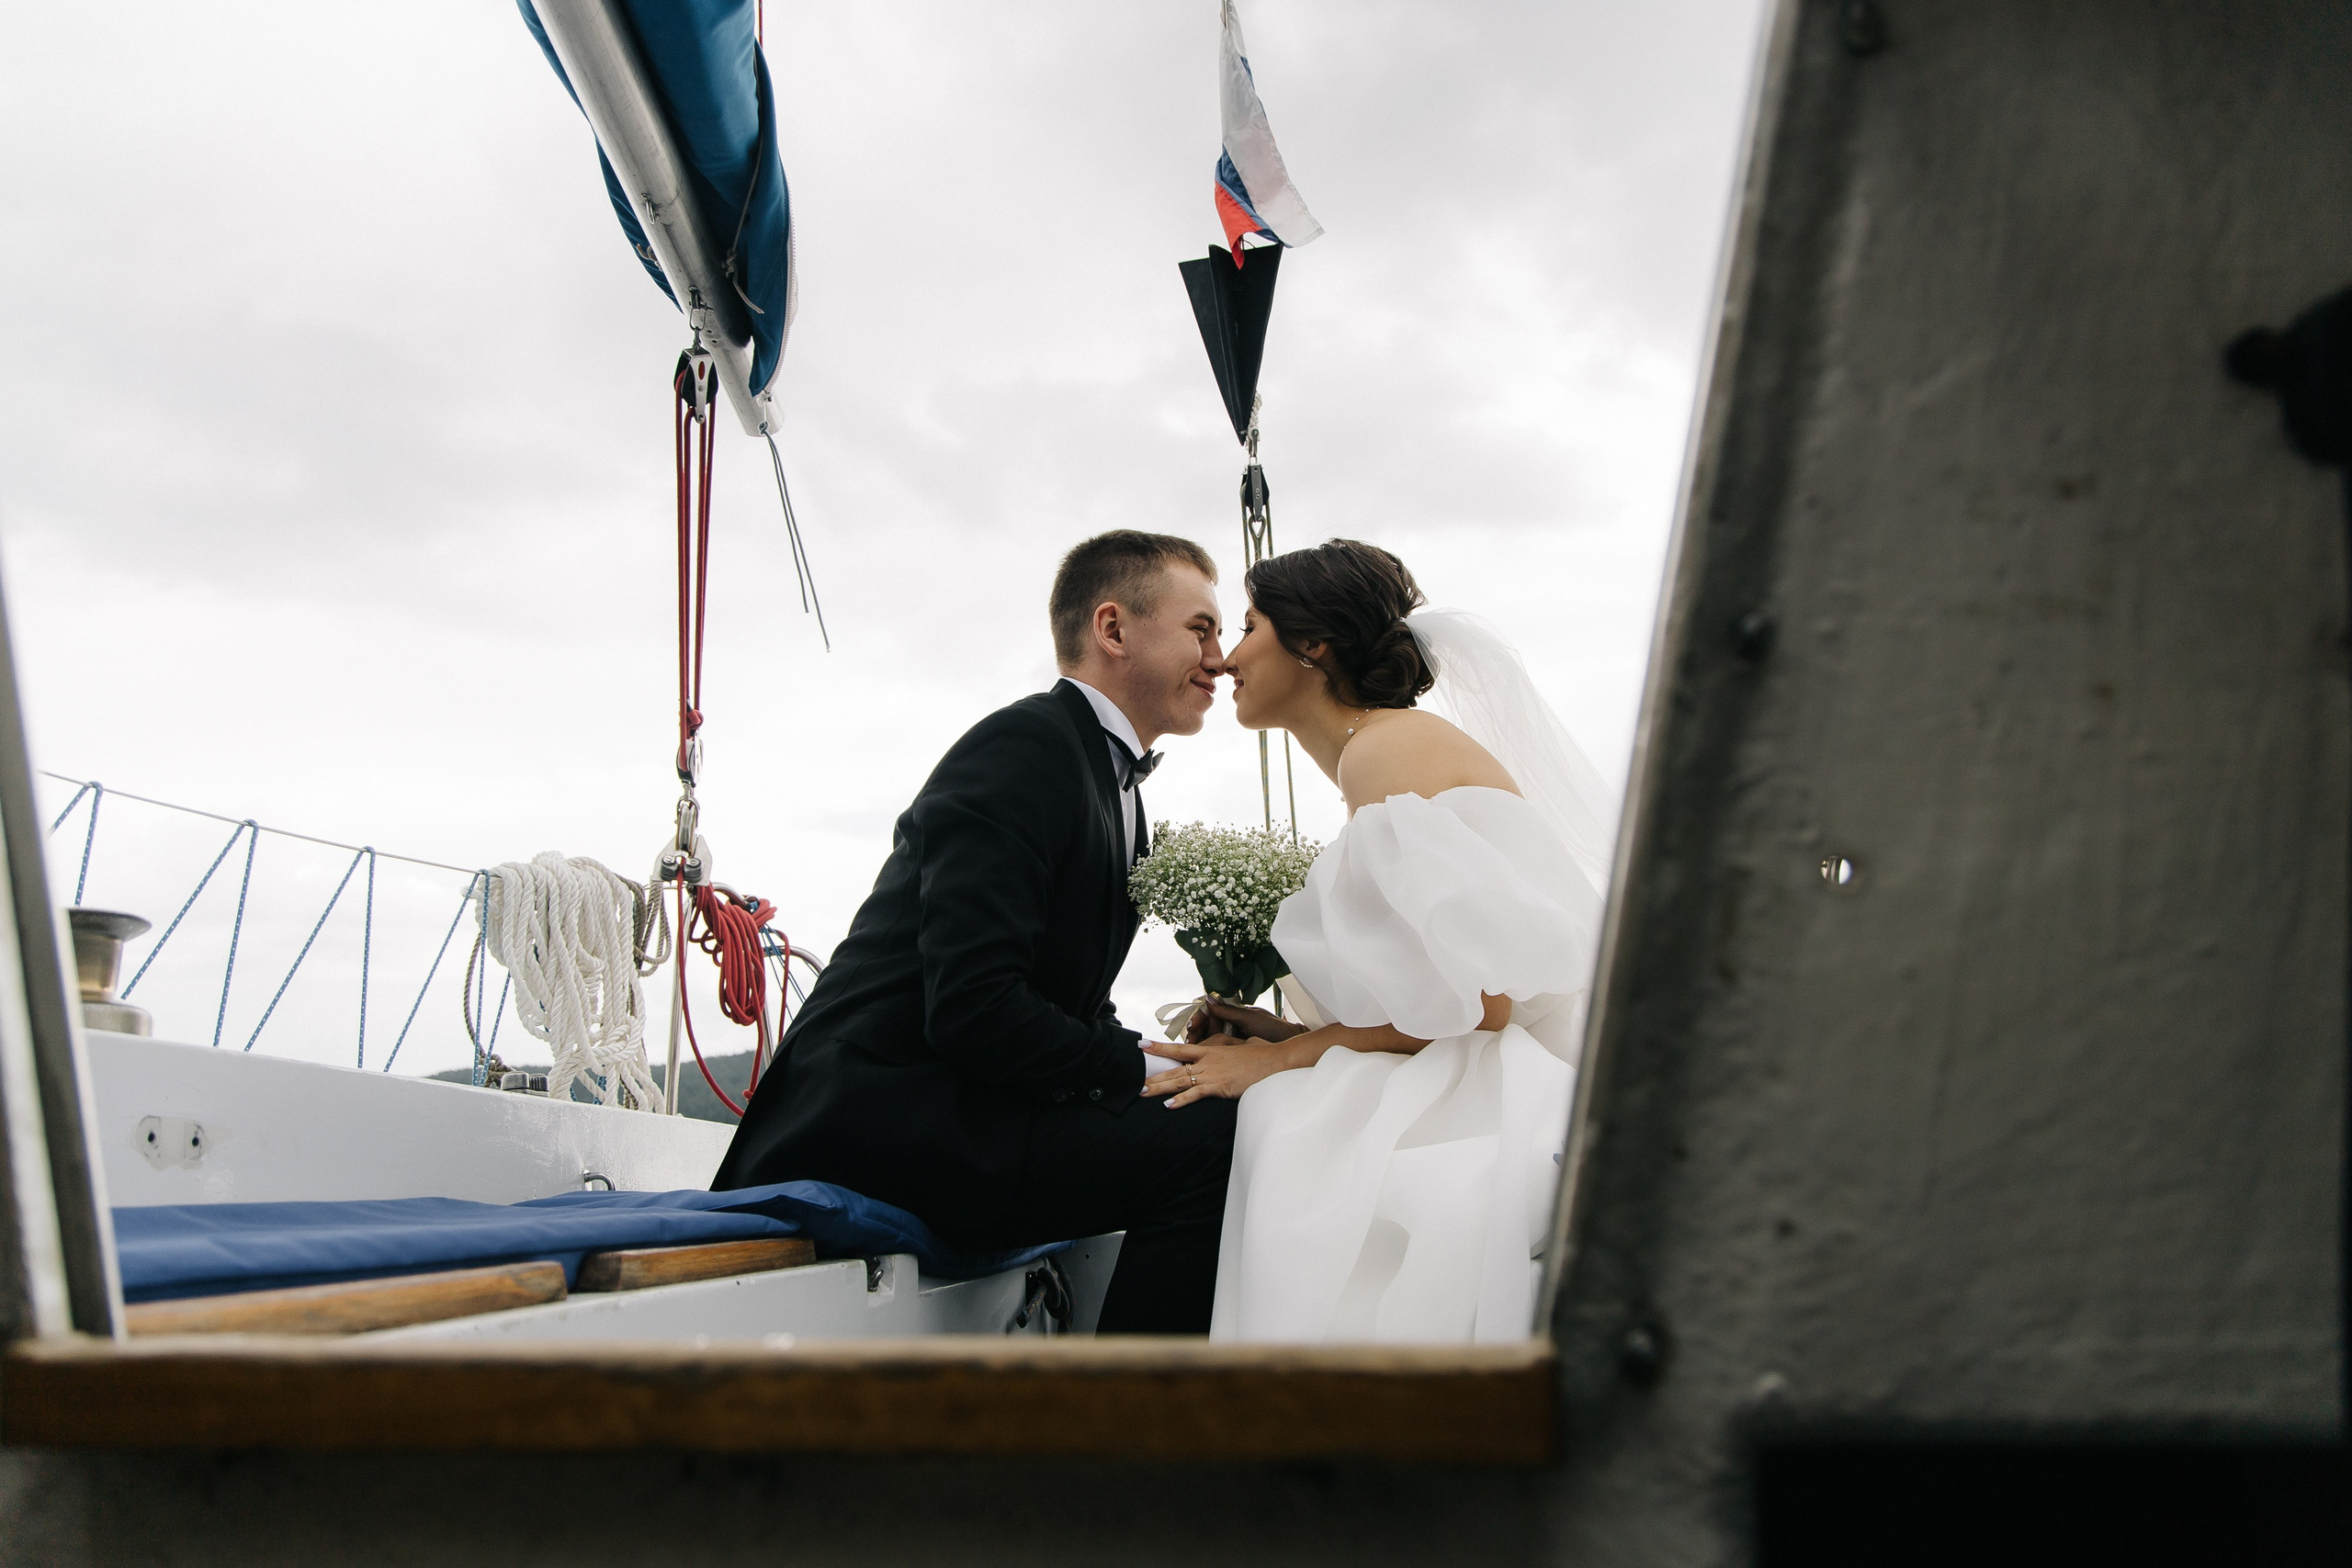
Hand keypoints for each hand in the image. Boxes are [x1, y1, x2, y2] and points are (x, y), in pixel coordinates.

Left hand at [1141, 1033, 1303, 1107]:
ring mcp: (1212, 1074)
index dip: (1159, 1047)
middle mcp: (1207, 1061)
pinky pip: (1196, 1094)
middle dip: (1154, 1076)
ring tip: (1144, 1093)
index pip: (1179, 1049)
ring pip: (1180, 1080)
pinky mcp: (1219, 1086)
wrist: (1274, 1061)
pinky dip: (1181, 1100)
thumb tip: (1229, 1047)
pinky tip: (1169, 1105)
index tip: (1142, 1045)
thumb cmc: (1260, 1055)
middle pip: (1174, 1068)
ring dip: (1160, 1088)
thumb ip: (1228, 1047)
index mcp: (1210, 1051)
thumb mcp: (1239, 1046)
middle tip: (1137, 1082)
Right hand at [1185, 996, 1306, 1043]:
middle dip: (1195, 1031)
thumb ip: (1229, 1011)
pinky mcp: (1232, 1054)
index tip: (1194, 1024)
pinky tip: (1199, 1057)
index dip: (1199, 1018)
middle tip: (1190, 1036)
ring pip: (1206, 1040)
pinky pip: (1214, 1052)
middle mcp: (1229, 1027)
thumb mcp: (1250, 1018)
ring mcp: (1230, 1041)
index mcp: (1233, 1015)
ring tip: (1191, 1047)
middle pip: (1204, 1027)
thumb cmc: (1275, 1029)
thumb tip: (1209, 1000)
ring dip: (1197, 1043)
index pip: (1209, 1014)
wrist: (1290, 1045)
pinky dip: (1205, 1054)